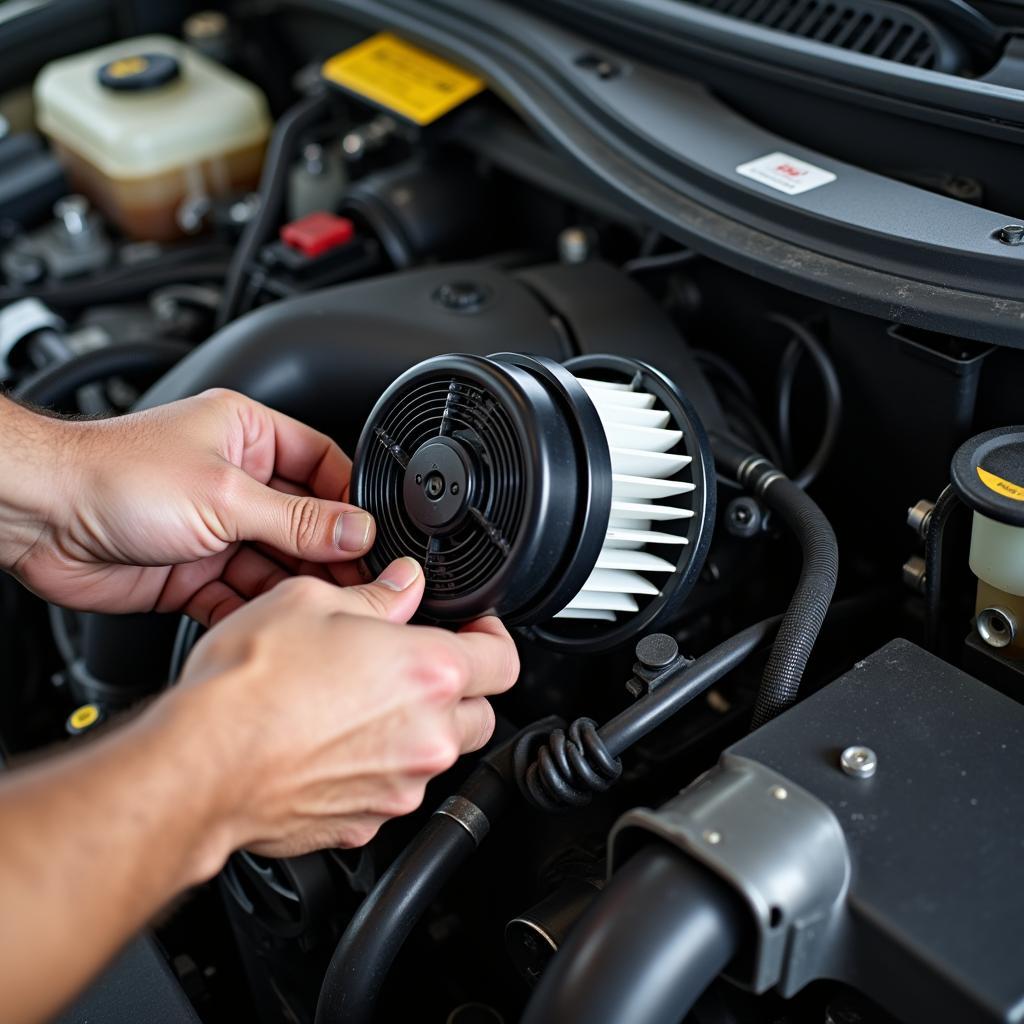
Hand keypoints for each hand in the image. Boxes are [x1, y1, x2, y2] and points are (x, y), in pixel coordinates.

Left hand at [4, 389, 373, 618]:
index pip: (324, 467)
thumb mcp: (225, 494)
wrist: (40, 518)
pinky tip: (274, 619)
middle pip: (305, 521)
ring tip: (323, 606)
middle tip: (359, 582)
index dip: (351, 502)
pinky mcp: (193, 569)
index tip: (372, 536)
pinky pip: (240, 593)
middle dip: (328, 552)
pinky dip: (256, 608)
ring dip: (295, 585)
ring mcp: (215, 527)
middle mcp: (236, 480)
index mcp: (248, 436)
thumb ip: (298, 519)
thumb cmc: (114, 476)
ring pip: (276, 562)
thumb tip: (356, 530)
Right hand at [165, 557, 518, 854]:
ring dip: (415, 729)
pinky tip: (331, 744)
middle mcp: (427, 736)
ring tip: (357, 703)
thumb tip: (402, 587)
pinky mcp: (365, 823)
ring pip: (435, 755)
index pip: (504, 658)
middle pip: (480, 713)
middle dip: (459, 689)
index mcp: (429, 673)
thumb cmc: (248, 685)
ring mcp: (399, 787)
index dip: (492, 637)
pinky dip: (376, 768)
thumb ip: (376, 596)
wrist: (198, 766)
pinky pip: (390, 790)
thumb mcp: (310, 602)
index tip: (473, 630)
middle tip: (414, 667)